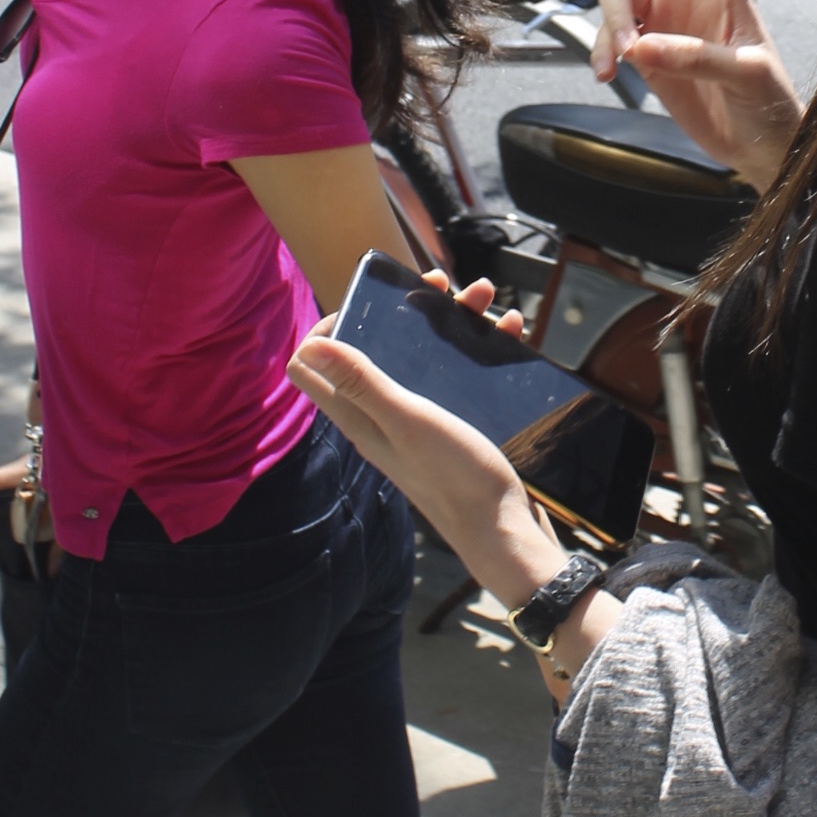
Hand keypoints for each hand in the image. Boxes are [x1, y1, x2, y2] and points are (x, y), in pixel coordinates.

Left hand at [291, 273, 625, 692]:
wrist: (506, 528)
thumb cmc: (456, 478)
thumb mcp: (408, 420)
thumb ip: (362, 383)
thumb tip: (309, 344)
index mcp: (359, 417)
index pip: (311, 367)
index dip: (326, 328)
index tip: (365, 303)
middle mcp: (381, 418)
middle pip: (371, 351)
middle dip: (400, 313)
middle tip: (435, 288)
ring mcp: (417, 422)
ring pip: (419, 358)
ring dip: (447, 323)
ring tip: (482, 301)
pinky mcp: (451, 427)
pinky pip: (455, 376)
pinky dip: (476, 350)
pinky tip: (507, 334)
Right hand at [568, 0, 801, 190]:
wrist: (759, 148)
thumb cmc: (771, 105)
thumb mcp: (749, 77)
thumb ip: (699, 59)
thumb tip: (642, 46)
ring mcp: (660, 17)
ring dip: (608, 22)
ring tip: (621, 60)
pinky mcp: (643, 50)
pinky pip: (606, 36)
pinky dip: (601, 50)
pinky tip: (609, 72)